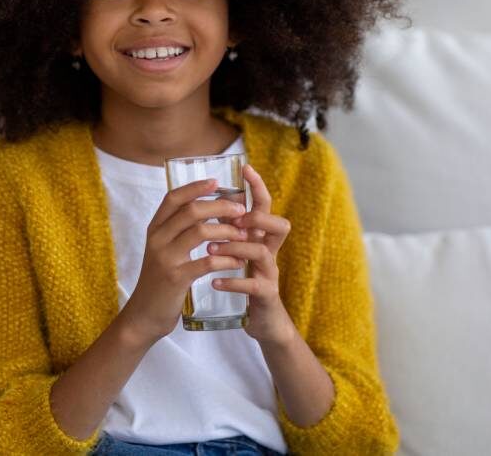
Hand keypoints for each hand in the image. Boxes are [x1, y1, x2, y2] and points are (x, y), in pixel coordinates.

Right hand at [120, 177, 249, 345]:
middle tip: (240, 210)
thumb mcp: (162, 251)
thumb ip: (177, 232)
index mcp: (154, 229)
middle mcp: (157, 239)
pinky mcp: (176, 278)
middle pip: (191, 210)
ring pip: (200, 232)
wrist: (144, 315)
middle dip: (220, 206)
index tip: (217, 182)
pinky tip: (238, 261)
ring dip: (227, 231)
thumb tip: (204, 209)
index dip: (195, 187)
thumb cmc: (159, 281)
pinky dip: (226, 259)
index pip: (173, 198)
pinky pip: (206, 262)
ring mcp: (166, 258)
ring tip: (243, 235)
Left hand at [210, 164, 295, 345]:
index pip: (265, 206)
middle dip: (258, 217)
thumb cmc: (248, 283)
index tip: (246, 168)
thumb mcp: (240, 253)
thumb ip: (230, 230)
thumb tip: (211, 203)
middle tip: (234, 218)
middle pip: (280, 225)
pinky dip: (233, 282)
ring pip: (261, 252)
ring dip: (235, 247)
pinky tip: (214, 281)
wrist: (263, 322)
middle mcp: (270, 252)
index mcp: (262, 238)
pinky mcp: (265, 296)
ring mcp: (270, 273)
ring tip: (210, 250)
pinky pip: (253, 285)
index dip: (259, 187)